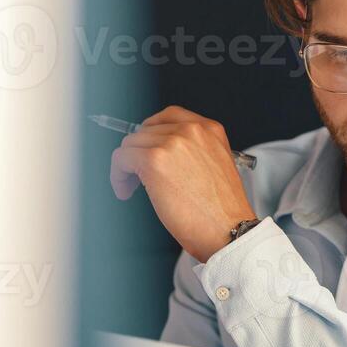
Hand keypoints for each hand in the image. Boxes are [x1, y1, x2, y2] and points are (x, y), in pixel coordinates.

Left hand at [109, 106, 257, 262]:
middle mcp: (191, 131)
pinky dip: (118, 176)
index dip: (152, 134)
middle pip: (146, 131)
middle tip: (139, 176)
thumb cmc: (222, 211)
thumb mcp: (215, 167)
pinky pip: (121, 158)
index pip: (168, 117)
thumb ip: (192, 152)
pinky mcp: (154, 160)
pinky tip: (126, 190)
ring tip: (133, 187)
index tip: (146, 149)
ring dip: (126, 166)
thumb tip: (160, 154)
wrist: (228, 230)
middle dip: (138, 154)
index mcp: (210, 130)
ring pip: (131, 144)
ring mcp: (172, 143)